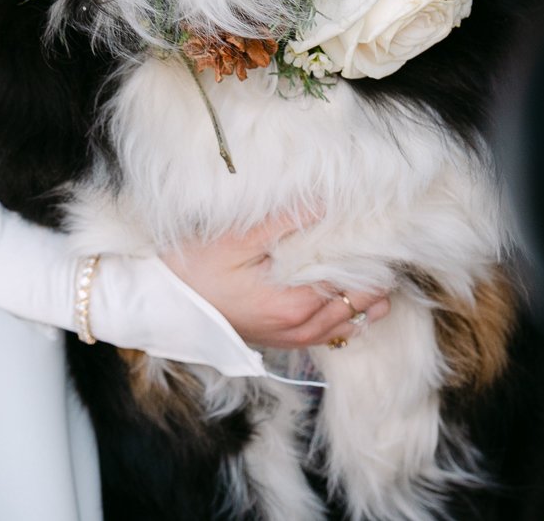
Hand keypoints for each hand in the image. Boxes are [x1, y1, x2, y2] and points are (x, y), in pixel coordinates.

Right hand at [162, 213, 390, 350]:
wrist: (163, 307)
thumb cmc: (194, 270)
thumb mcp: (235, 239)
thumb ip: (284, 222)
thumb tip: (325, 202)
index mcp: (295, 305)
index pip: (357, 281)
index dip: (373, 256)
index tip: (381, 231)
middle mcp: (301, 329)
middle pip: (363, 305)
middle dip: (375, 275)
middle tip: (379, 243)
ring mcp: (293, 339)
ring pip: (353, 324)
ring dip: (366, 297)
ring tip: (369, 266)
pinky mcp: (283, 341)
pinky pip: (332, 334)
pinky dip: (347, 314)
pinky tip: (344, 292)